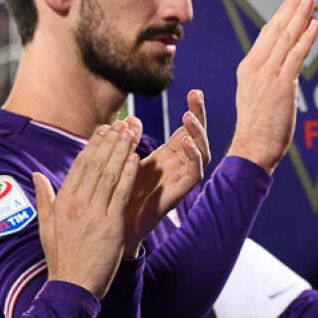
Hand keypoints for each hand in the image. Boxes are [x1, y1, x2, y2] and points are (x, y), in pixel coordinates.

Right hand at [33, 122, 139, 299]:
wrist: (72, 286)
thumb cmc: (61, 257)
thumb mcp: (45, 225)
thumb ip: (44, 197)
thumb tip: (36, 175)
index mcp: (63, 202)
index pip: (79, 165)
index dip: (93, 145)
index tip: (103, 129)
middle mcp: (77, 204)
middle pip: (96, 165)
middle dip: (109, 142)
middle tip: (121, 125)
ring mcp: (94, 214)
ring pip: (110, 175)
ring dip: (121, 152)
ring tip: (130, 134)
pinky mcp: (111, 226)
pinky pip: (122, 194)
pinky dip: (129, 175)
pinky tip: (136, 159)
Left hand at [124, 90, 209, 255]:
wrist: (115, 227)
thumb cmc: (119, 195)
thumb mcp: (122, 161)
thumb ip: (128, 141)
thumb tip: (129, 118)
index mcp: (167, 157)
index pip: (186, 130)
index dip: (193, 111)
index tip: (194, 90)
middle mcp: (178, 166)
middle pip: (198, 137)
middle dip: (200, 115)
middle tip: (197, 95)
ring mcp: (180, 179)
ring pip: (201, 153)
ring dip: (197, 134)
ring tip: (189, 117)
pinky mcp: (179, 193)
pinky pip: (195, 174)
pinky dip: (193, 158)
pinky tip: (186, 143)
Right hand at [227, 0, 317, 172]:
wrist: (252, 148)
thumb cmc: (257, 127)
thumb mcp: (256, 94)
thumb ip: (268, 76)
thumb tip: (287, 64)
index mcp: (248, 67)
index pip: (266, 33)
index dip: (281, 13)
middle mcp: (256, 67)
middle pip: (276, 29)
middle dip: (292, 7)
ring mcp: (267, 76)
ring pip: (286, 38)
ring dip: (300, 15)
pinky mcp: (281, 86)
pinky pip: (295, 57)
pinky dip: (305, 39)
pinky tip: (314, 24)